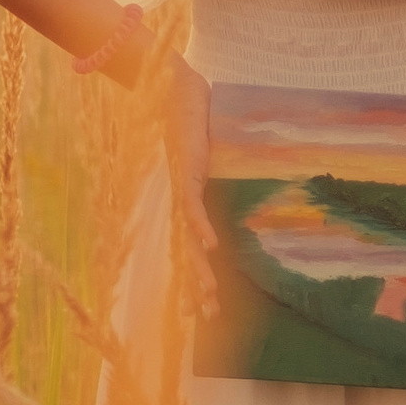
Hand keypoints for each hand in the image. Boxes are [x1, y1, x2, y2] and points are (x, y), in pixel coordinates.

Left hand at [164, 62, 217, 317]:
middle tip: (204, 317)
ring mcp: (182, 187)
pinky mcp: (185, 170)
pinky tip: (210, 246)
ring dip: (197, 269)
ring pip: (188, 238)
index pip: (191, 246)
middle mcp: (181, 201)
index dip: (195, 276)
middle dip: (196, 286)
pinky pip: (192, 204)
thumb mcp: (210, 146)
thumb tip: (232, 152)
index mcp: (188, 201)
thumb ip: (220, 156)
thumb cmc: (191, 113)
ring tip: (208, 297)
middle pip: (188, 252)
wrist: (173, 87)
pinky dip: (200, 225)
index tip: (202, 306)